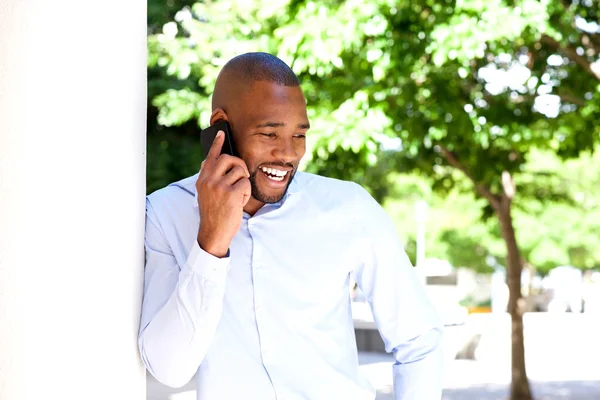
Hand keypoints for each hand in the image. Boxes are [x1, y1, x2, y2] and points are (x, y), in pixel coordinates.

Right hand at [196, 130, 250, 257]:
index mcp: (202, 180)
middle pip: (228, 159)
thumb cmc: (213, 214)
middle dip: (239, 164)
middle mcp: (209, 180)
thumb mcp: (205, 194)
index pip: (210, 157)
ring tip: (239, 194)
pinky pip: (245, 183)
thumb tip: (207, 161)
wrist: (213, 233)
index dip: (217, 144)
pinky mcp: (231, 194)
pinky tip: (241, 201)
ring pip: (240, 171)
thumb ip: (208, 178)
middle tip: (242, 174)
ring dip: (244, 182)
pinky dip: (246, 193)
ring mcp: (220, 186)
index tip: (221, 133)